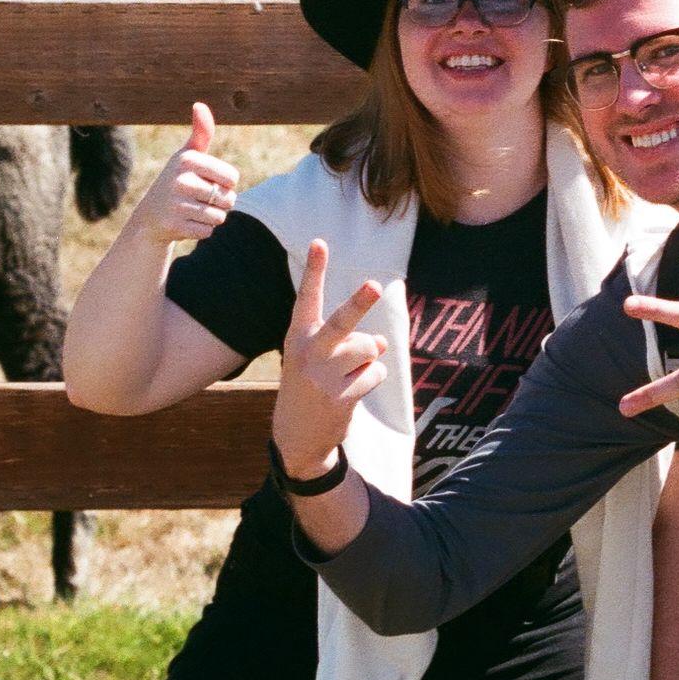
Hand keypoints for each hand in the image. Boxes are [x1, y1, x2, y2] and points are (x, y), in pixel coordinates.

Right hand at [138, 103, 239, 244]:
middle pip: (228, 198)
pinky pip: (208, 231)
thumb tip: (199, 104)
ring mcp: (176, 204)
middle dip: (220, 202)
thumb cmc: (177, 180)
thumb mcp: (187, 155)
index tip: (207, 181)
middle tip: (199, 198)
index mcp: (187, 160)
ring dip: (211, 216)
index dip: (225, 183)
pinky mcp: (175, 225)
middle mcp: (180, 180)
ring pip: (219, 216)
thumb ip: (201, 133)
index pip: (232, 178)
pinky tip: (185, 222)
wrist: (150, 217)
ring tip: (192, 210)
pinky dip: (201, 229)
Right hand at [273, 239, 386, 480]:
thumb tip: (381, 342)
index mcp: (298, 337)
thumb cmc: (311, 385)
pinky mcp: (342, 397)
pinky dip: (371, 378)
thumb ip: (348, 341)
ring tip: (348, 374)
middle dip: (359, 303)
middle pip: (341, 323)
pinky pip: (375, 372)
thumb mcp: (319, 358)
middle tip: (374, 285)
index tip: (320, 242)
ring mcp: (325, 376)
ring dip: (368, 358)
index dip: (315, 270)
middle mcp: (309, 353)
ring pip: (369, 347)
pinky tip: (350, 392)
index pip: (307, 298)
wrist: (296, 436)